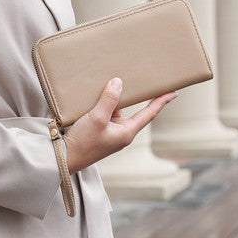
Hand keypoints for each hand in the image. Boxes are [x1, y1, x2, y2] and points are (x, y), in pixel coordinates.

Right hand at [63, 77, 177, 173]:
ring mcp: (109, 133)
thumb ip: (109, 100)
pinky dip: (102, 105)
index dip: (161, 102)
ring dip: (112, 100)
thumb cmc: (82, 143)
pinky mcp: (98, 132)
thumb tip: (118, 83)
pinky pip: (105, 114)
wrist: (63, 158)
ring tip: (106, 85)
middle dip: (132, 95)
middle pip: (131, 109)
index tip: (174, 92)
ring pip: (116, 110)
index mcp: (126, 133)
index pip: (149, 113)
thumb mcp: (97, 118)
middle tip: (139, 79)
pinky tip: (94, 96)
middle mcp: (121, 133)